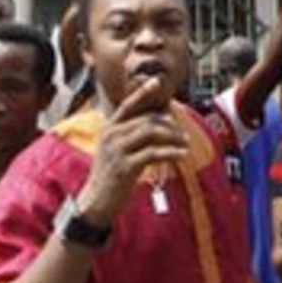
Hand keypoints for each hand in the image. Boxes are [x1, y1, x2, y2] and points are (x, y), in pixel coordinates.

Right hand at [76, 77, 188, 227]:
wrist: (96, 201)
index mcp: (109, 128)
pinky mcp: (125, 167)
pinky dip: (171, 152)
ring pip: (151, 132)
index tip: (157, 81)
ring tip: (184, 143)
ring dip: (173, 137)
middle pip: (146, 119)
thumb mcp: (115, 149)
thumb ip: (131, 135)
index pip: (127, 105)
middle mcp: (112, 135)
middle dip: (169, 125)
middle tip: (183, 134)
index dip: (142, 92)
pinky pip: (153, 153)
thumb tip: (159, 124)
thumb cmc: (110, 174)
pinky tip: (181, 155)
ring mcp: (117, 150)